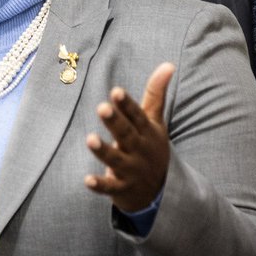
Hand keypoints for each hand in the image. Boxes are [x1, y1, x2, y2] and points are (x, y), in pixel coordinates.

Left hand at [84, 61, 173, 212]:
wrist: (160, 191)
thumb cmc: (151, 147)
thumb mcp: (155, 121)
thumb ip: (156, 93)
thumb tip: (168, 64)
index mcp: (147, 131)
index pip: (137, 116)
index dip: (127, 104)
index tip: (116, 91)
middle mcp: (140, 149)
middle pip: (126, 134)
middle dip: (115, 122)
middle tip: (102, 107)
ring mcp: (131, 170)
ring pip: (116, 160)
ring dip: (103, 150)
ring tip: (90, 139)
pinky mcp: (122, 188)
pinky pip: (110, 188)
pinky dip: (99, 185)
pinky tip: (87, 180)